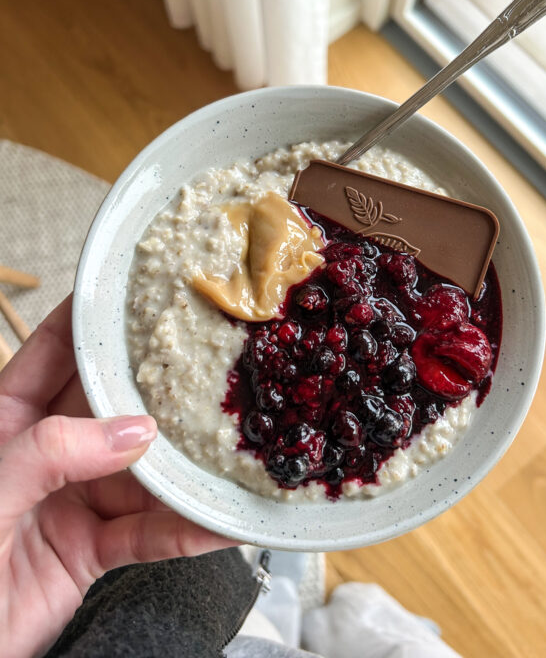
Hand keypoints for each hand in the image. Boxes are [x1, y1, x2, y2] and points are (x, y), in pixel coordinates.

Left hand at [0, 296, 233, 657]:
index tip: (135, 290)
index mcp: (6, 419)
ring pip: (141, 469)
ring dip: (185, 463)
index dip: (90, 318)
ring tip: (231, 439)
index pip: (52, 352)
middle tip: (206, 358)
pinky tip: (223, 520)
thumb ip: (51, 453)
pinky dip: (188, 529)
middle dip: (157, 385)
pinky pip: (149, 532)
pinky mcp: (92, 548)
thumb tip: (132, 432)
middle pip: (111, 405)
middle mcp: (47, 450)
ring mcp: (73, 497)